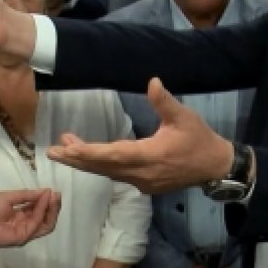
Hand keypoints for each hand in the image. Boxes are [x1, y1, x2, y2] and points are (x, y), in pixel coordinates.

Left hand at [0, 189, 60, 247]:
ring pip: (46, 223)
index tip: (51, 190)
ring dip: (52, 209)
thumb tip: (46, 191)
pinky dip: (43, 211)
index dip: (46, 200)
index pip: (40, 209)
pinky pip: (38, 223)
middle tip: (56, 194)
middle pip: (46, 217)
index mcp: (22, 214)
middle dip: (53, 205)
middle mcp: (26, 223)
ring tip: (54, 197)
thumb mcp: (10, 197)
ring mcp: (26, 231)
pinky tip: (44, 200)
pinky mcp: (24, 236)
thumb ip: (27, 195)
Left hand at [47, 79, 234, 193]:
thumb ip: (164, 102)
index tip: (67, 149)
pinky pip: (117, 175)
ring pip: (108, 172)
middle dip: (77, 159)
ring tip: (65, 149)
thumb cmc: (199, 139)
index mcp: (150, 156)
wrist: (215, 167)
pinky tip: (90, 158)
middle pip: (103, 167)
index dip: (88, 153)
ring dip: (86, 162)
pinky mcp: (145, 185)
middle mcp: (141, 173)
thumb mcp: (184, 117)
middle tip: (52, 151)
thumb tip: (152, 82)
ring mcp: (143, 182)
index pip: (112, 155)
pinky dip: (101, 166)